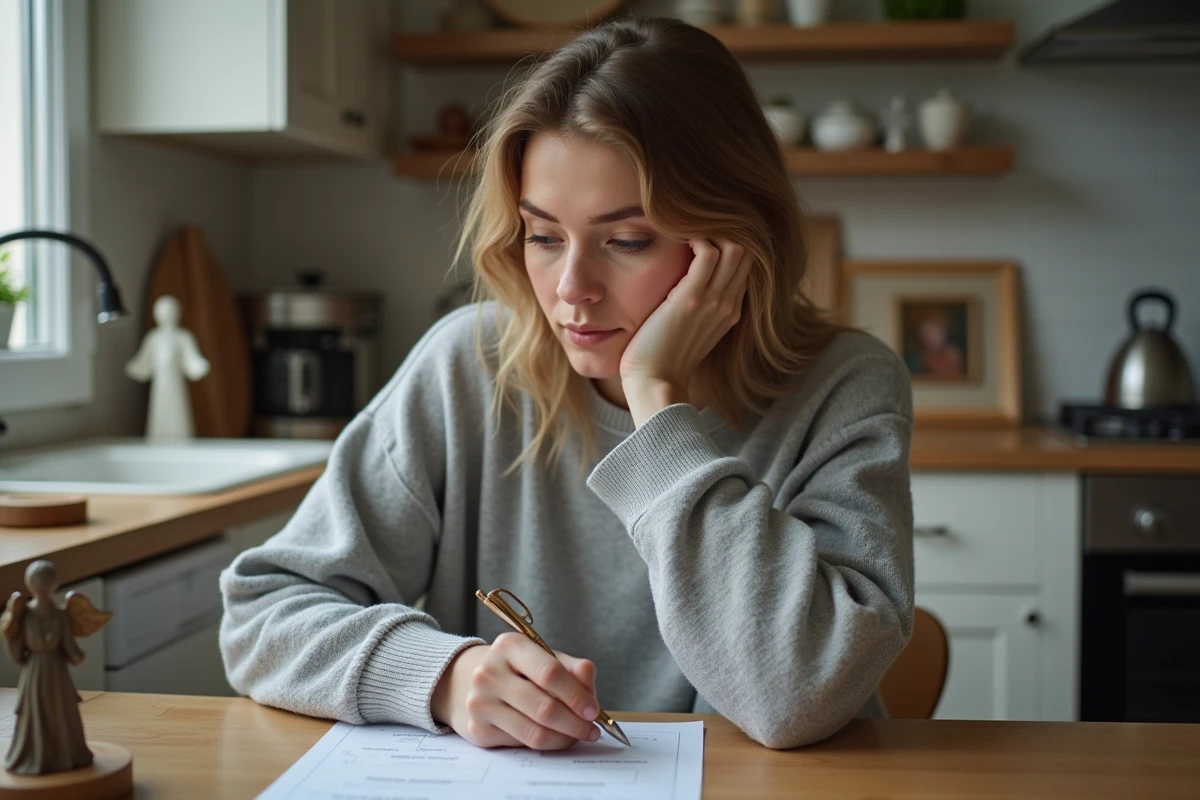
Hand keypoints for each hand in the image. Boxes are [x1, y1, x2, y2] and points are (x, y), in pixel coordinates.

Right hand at [430, 634, 599, 749]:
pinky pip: (521, 744)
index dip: (576, 695)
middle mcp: (490, 673)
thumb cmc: (513, 669)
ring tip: (577, 736)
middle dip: (575, 723)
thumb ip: (569, 667)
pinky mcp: (478, 730)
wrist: (462, 682)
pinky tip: (553, 737)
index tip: (593, 710)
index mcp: (510, 646)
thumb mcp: (540, 656)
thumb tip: (588, 680)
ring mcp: (480, 703)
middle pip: (544, 707)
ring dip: (564, 738)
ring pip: (534, 732)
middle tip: (591, 730)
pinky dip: (545, 744)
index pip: (550, 673)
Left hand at [619, 239, 750, 424]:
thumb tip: (685, 290)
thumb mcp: (691, 332)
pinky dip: (697, 238)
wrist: (655, 382)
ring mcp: (713, 301)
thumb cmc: (663, 359)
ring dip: (711, 232)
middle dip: (724, 233)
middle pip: (747, 252)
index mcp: (731, 312)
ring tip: (687, 232)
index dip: (729, 245)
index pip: (746, 265)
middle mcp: (729, 304)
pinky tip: (679, 238)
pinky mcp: (691, 298)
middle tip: (695, 229)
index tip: (703, 237)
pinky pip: (708, 253)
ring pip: (734, 247)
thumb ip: (698, 310)